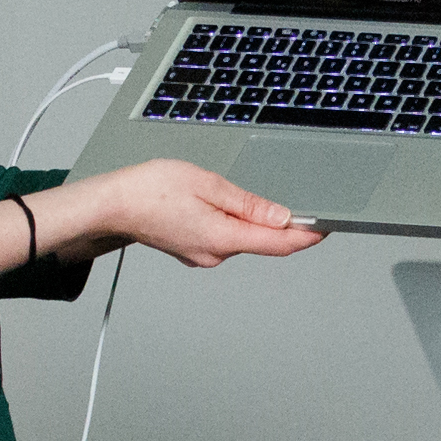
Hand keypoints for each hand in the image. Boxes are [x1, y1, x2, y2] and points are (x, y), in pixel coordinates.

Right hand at [57, 159, 325, 268]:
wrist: (112, 205)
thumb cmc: (150, 190)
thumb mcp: (207, 184)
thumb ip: (248, 204)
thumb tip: (281, 217)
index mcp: (222, 238)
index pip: (278, 243)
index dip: (308, 235)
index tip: (328, 226)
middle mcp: (215, 254)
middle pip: (263, 241)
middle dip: (283, 225)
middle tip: (301, 203)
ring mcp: (203, 256)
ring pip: (243, 239)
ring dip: (254, 222)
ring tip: (245, 196)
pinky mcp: (194, 250)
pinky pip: (225, 238)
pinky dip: (234, 224)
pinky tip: (223, 206)